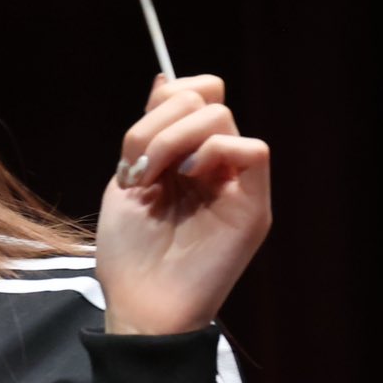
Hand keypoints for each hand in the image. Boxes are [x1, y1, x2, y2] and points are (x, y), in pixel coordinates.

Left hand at [96, 74, 270, 335]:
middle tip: (136, 169)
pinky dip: (214, 151)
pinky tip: (186, 178)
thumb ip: (146, 134)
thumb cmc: (129, 253)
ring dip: (171, 139)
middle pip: (204, 99)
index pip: (198, 94)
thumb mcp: (128, 181)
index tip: (133, 142)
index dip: (167, 98)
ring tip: (151, 179)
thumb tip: (164, 79)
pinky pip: (254, 151)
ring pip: (222, 118)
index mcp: (187, 157)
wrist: (138, 304)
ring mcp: (237, 184)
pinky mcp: (253, 207)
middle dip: (156, 124)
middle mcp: (217, 166)